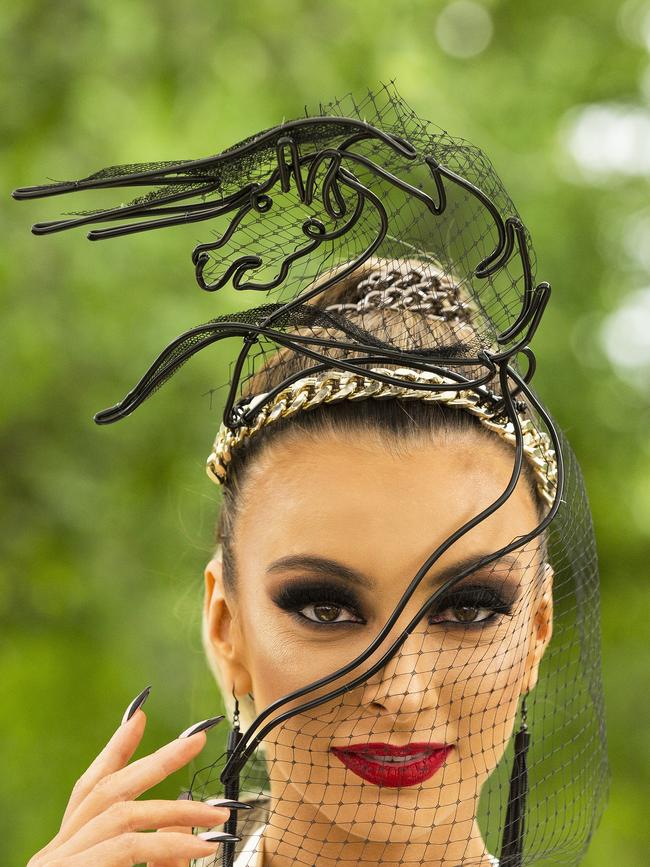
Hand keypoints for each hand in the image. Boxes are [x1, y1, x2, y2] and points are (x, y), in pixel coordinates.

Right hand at [26, 689, 237, 865]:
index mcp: (61, 854)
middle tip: (195, 738)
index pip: (86, 791)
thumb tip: (185, 843)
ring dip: (173, 808)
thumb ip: (147, 861)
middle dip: (153, 760)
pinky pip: (125, 849)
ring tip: (216, 814)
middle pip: (104, 791)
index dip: (114, 750)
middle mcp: (54, 855)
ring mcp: (57, 866)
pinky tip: (197, 848)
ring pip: (119, 815)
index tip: (140, 717)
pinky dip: (164, 843)